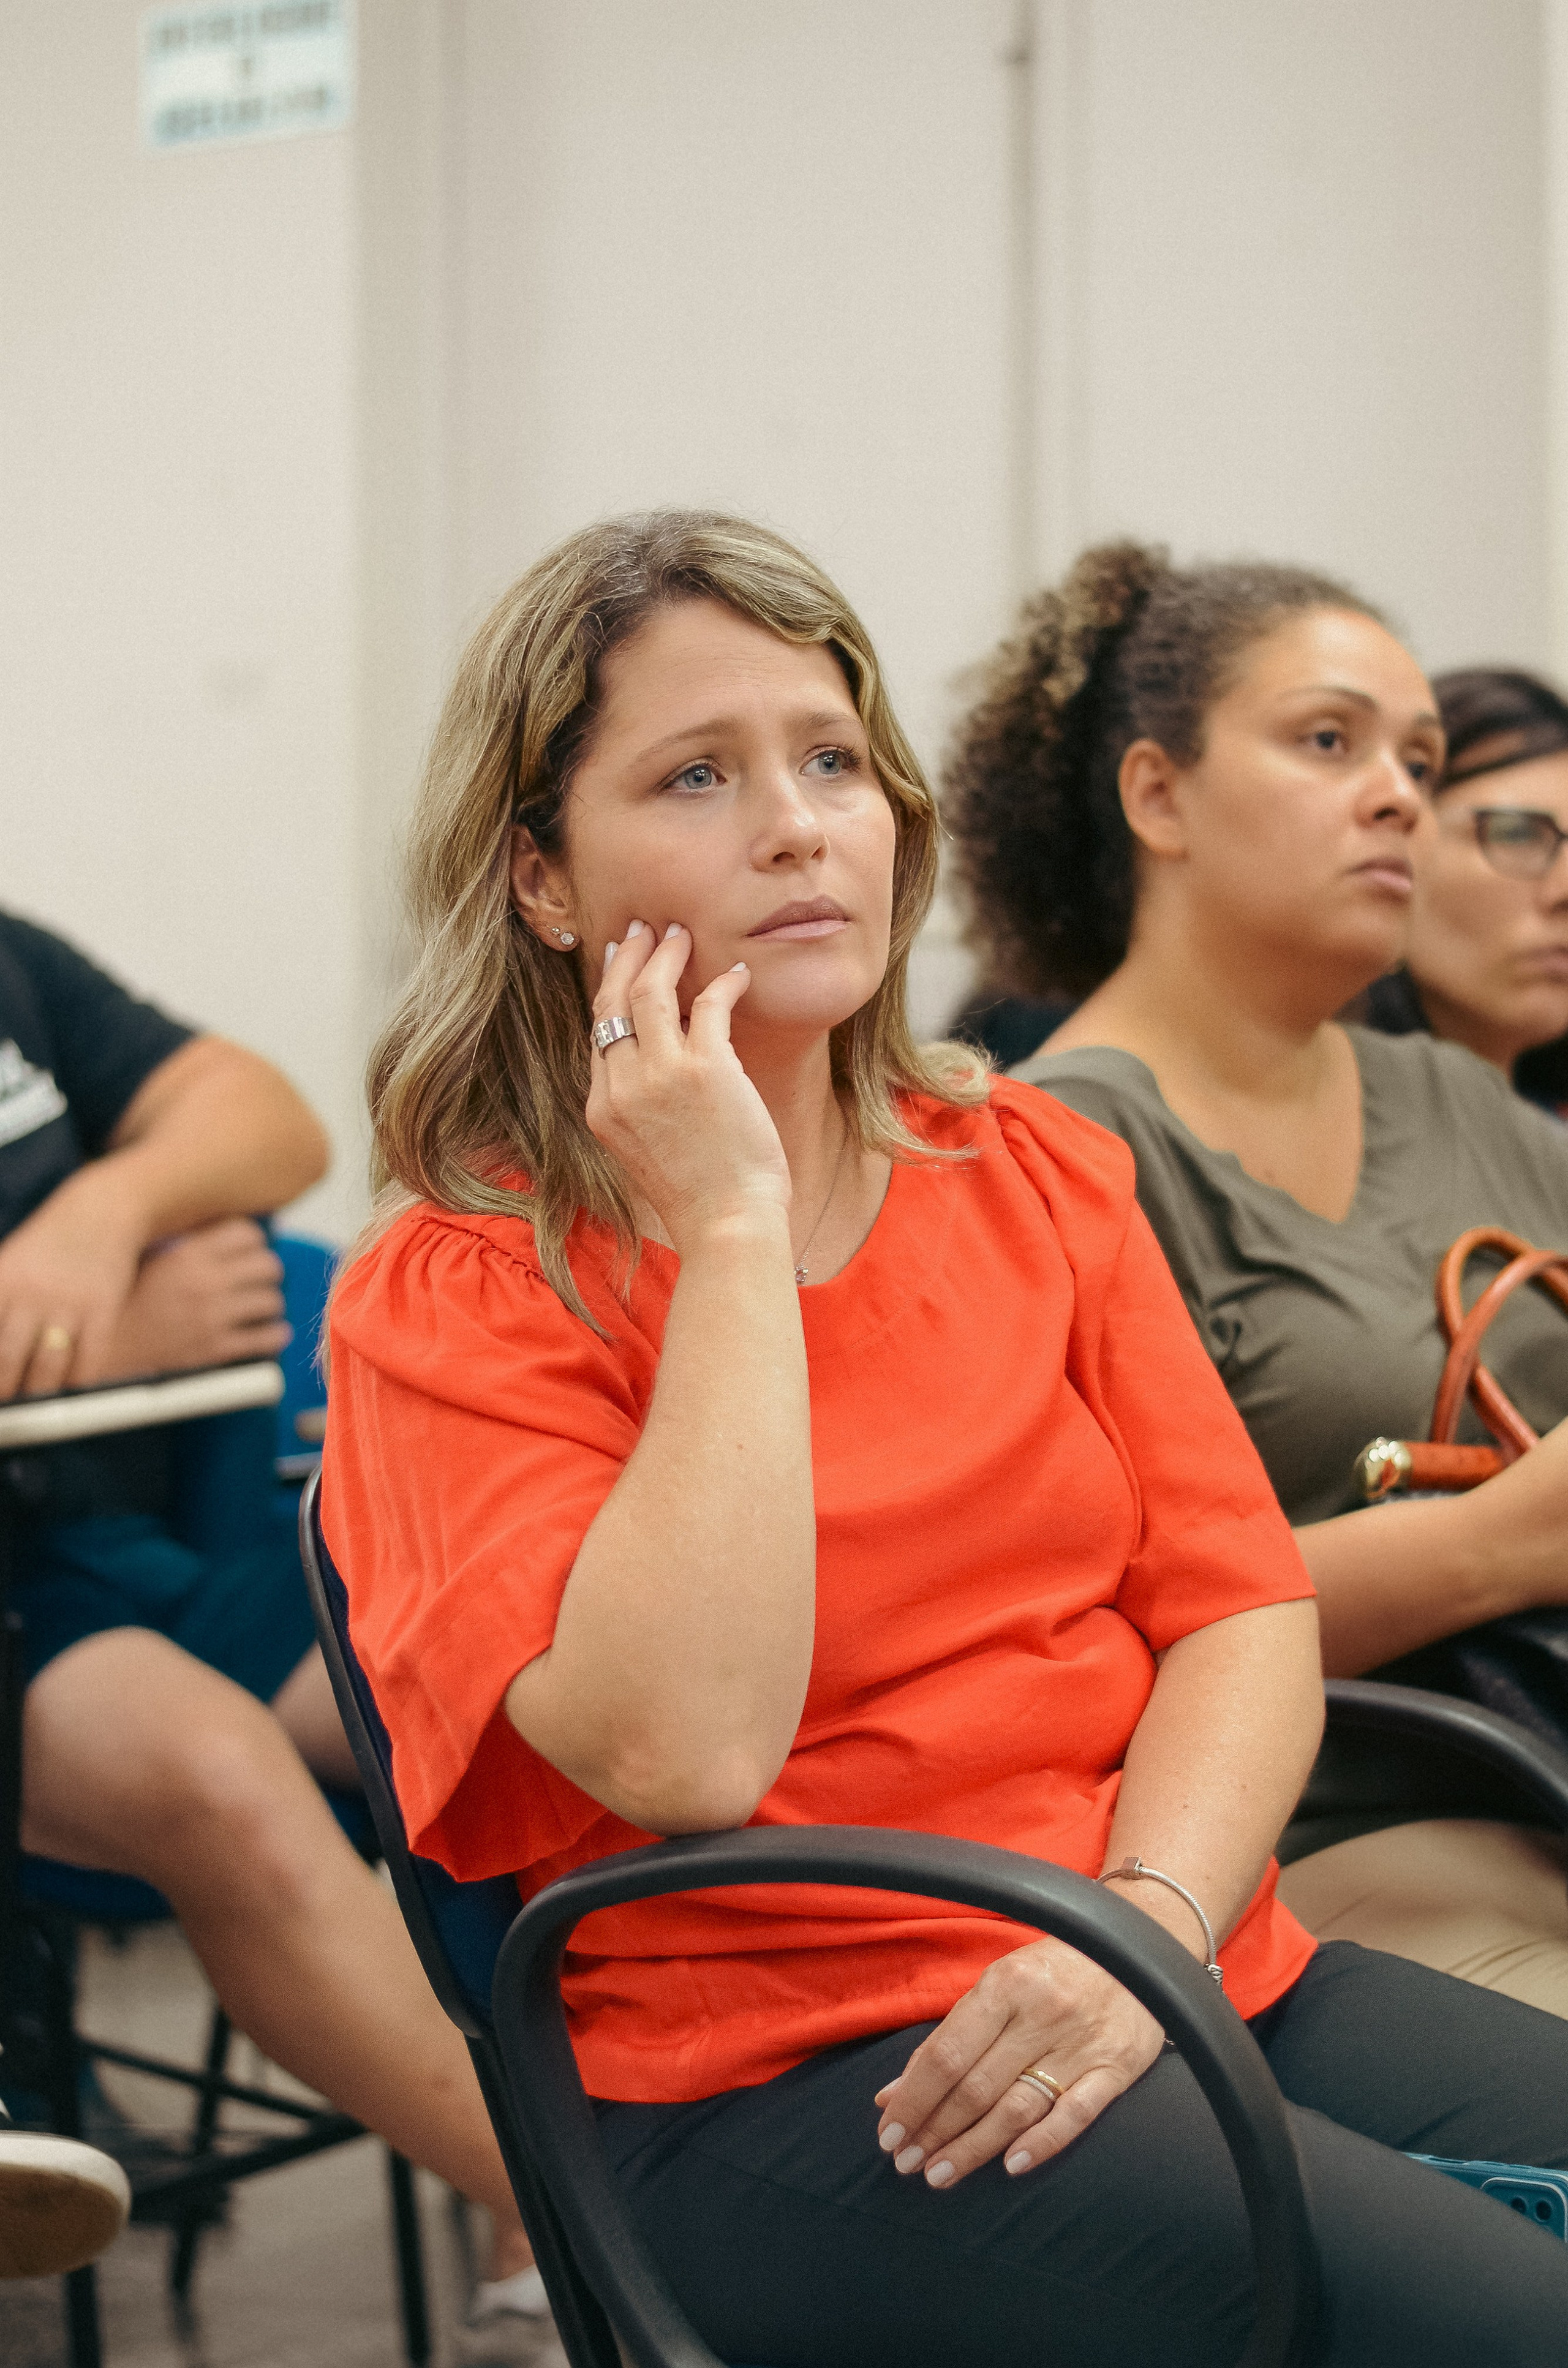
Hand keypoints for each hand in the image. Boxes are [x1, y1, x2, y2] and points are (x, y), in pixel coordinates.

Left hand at [0, 1168, 147, 1398]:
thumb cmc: (47, 1244)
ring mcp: (67, 1306)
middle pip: (6, 1365)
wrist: (102, 1211)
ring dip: (38, 1394)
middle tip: (9, 1401)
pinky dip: (76, 1384)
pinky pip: (87, 1365)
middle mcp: (29, 1296)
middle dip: (5, 1392)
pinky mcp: (102, 1311)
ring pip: (46, 1372)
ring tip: (35, 1400)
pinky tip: (69, 1387)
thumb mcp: (6, 1265)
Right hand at [106, 1218, 290, 1380]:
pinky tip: (272, 1333)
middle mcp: (206, 1282)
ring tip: (262, 1307)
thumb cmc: (123, 1301)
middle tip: (259, 1280)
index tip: (250, 1250)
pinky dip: (276, 1335)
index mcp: (188, 1254)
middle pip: (268, 1265)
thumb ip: (187, 1245)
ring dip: (270, 1303)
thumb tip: (223, 1234)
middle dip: (266, 1272)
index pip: (247, 1234)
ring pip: (272, 1301)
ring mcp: (213, 1316)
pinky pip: (267, 1338)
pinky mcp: (216, 1349)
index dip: (253, 1241)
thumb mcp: (151, 1259)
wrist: (104, 1347)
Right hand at [587, 922, 791, 1257]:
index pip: (599, 1033)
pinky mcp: (708, 1069)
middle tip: (644, 929)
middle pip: (615, 1001)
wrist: (726, 1227)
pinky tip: (736, 974)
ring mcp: (661, 1075)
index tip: (621, 962)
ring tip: (681, 934)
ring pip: (652, 991)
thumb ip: (639, 1106)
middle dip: (628, 957)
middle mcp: (622, 1086)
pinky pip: (710, 1005)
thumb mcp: (646, 1151)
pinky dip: (723, 983)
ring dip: (668, 954)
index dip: (611, 990)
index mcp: (602, 1108)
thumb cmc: (699, 1198)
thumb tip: (658, 1067)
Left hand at [872, 1936, 1164, 2189]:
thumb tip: (892, 2093)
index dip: (913, 2098)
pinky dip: (1042, 2142)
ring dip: (973, 2148)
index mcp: (1005, 1986)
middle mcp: (1041, 2015)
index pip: (946, 2053)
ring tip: (939, 2174)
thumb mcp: (999, 1987)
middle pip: (976, 2087)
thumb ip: (951, 2037)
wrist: (1135, 1952)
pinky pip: (1076, 2114)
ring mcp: (1080, 2044)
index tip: (888, 2133)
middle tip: (905, 2163)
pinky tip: (1011, 2165)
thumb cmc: (1052, 1972)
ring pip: (1017, 2108)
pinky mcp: (1116, 2068)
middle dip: (934, 2130)